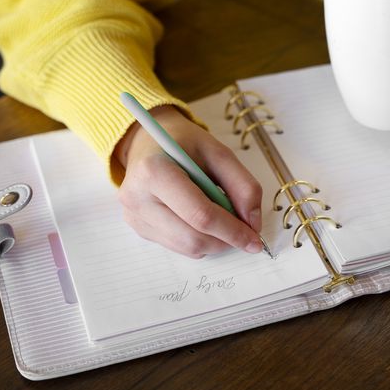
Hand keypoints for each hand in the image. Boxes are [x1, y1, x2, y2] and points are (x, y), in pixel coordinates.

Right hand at [114, 105, 263, 258]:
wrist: (148, 142)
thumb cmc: (183, 144)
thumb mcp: (219, 152)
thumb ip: (243, 185)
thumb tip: (252, 224)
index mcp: (155, 171)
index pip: (200, 214)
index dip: (232, 231)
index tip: (255, 239)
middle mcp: (137, 198)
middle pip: (192, 238)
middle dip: (225, 240)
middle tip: (245, 232)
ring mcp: (135, 217)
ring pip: (187, 248)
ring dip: (214, 242)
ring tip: (223, 219)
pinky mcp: (138, 228)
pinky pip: (178, 247)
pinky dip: (200, 240)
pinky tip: (201, 219)